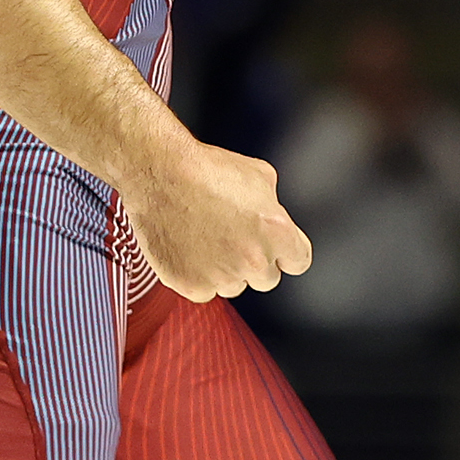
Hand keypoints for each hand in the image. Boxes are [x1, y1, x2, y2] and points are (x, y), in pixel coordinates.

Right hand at [117, 138, 311, 303]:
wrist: (160, 173)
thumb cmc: (206, 169)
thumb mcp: (259, 175)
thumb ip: (274, 208)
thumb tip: (274, 221)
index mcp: (277, 231)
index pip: (299, 261)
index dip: (286, 252)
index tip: (276, 249)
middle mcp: (253, 258)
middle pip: (267, 278)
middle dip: (255, 261)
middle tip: (232, 238)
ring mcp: (222, 276)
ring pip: (234, 286)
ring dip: (225, 270)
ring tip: (205, 238)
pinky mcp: (193, 285)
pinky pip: (204, 291)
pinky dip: (197, 275)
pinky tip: (188, 249)